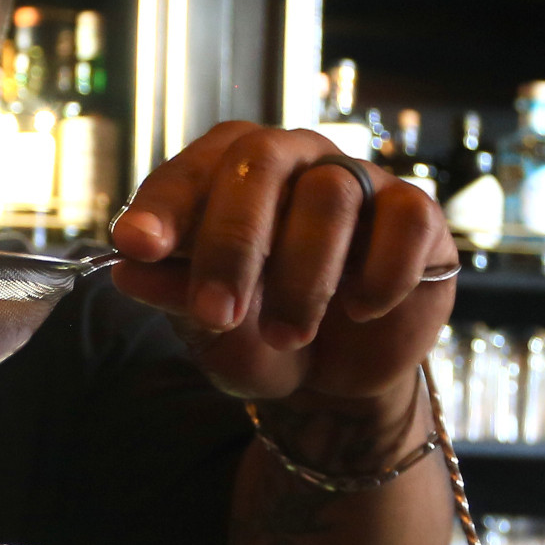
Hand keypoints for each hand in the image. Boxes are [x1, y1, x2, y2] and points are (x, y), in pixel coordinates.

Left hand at [106, 123, 457, 406]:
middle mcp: (295, 161)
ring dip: (304, 277)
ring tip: (289, 336)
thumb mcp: (208, 328)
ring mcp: (359, 182)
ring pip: (331, 195)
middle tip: (218, 312)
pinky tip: (360, 310)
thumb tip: (127, 270)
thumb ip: (173, 294)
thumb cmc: (258, 335)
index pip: (194, 168)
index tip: (136, 248)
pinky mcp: (417, 217)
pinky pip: (407, 220)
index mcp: (231, 173)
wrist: (330, 384)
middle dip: (233, 243)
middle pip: (261, 162)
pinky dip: (380, 273)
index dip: (165, 205)